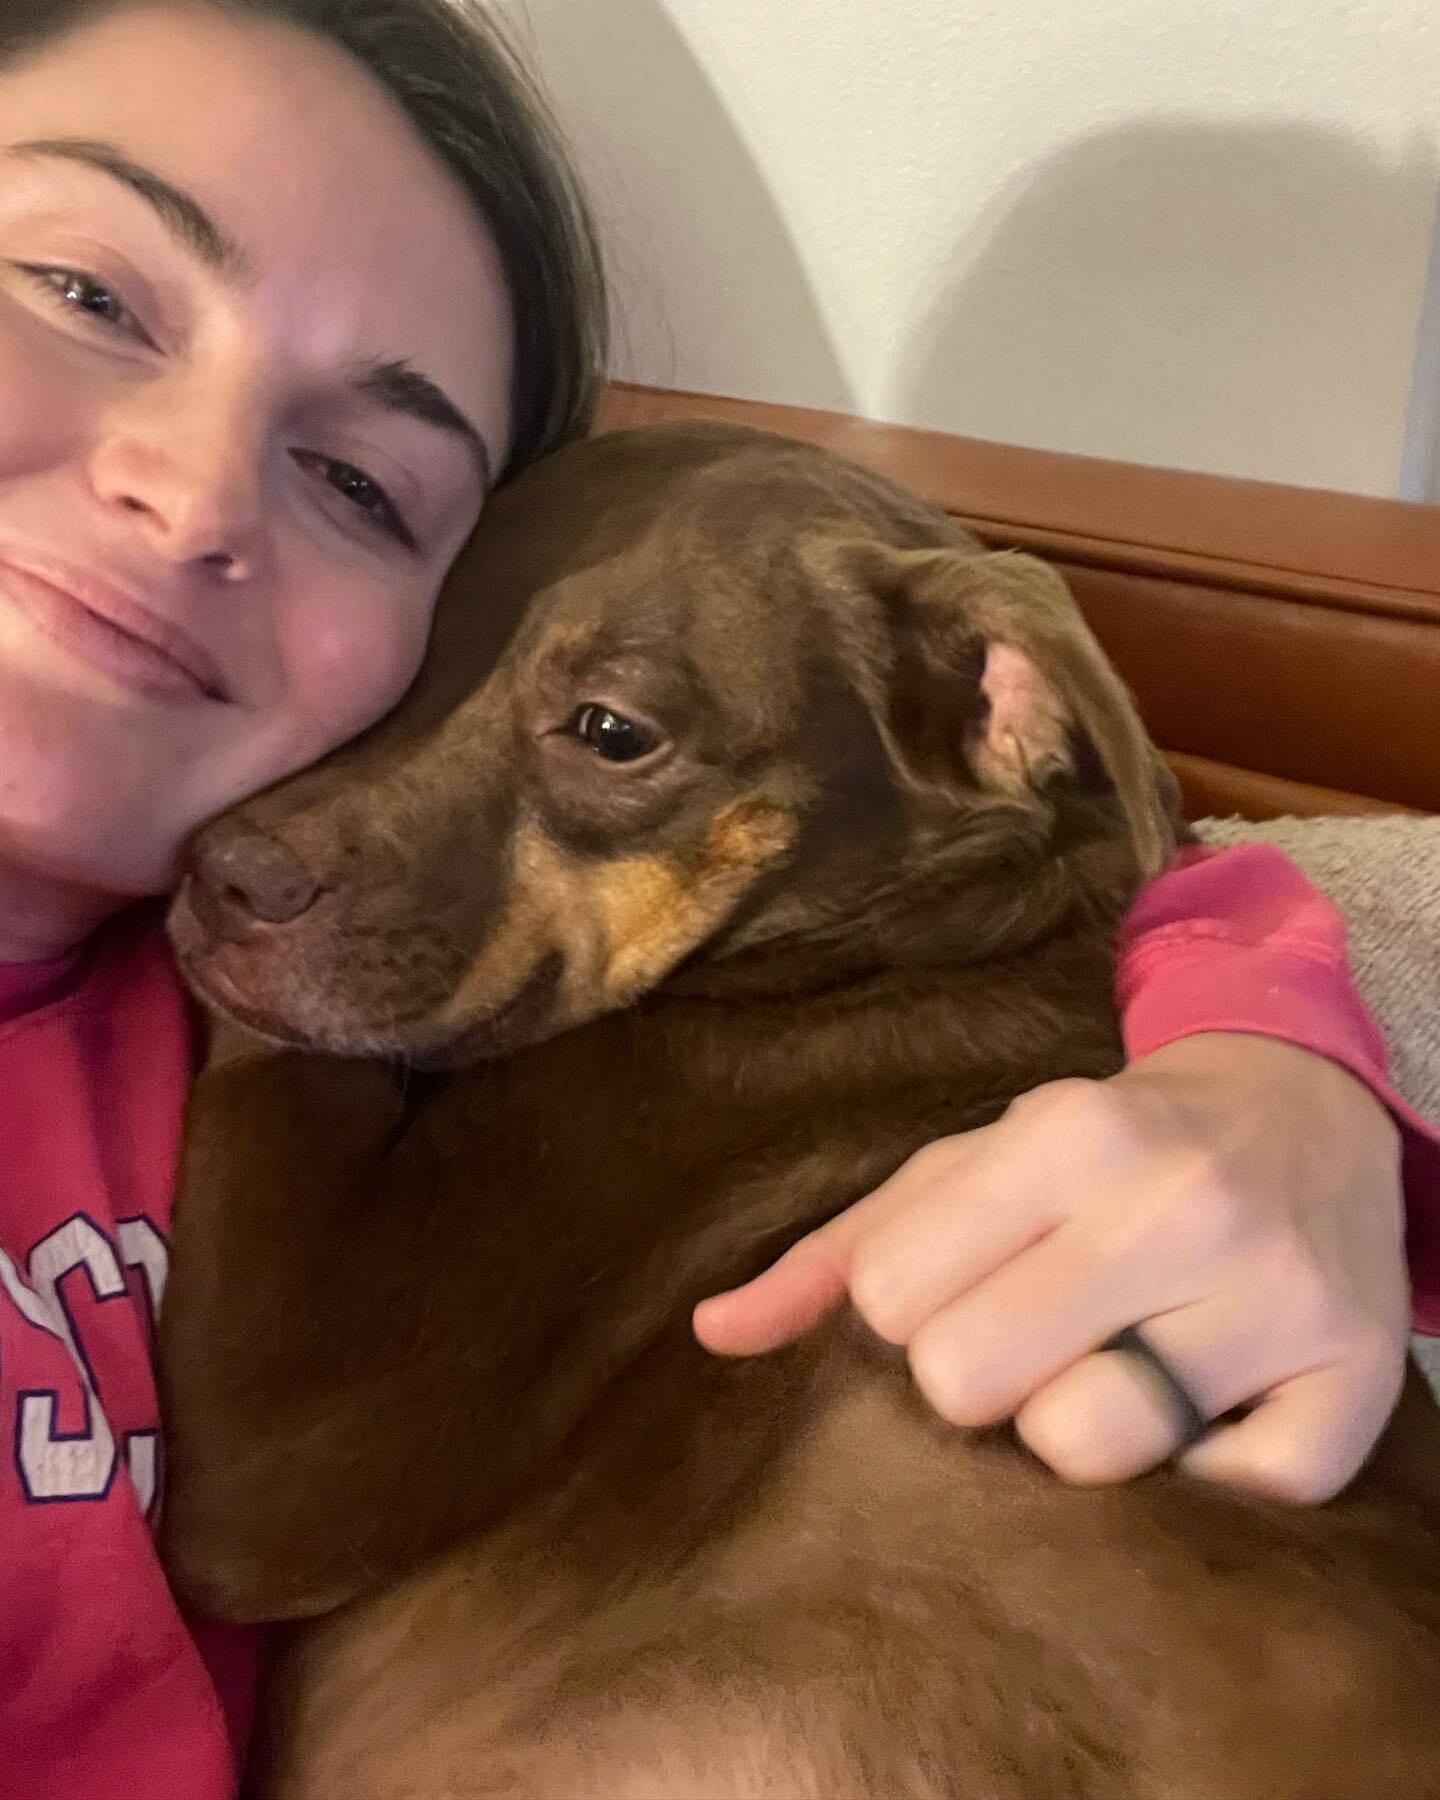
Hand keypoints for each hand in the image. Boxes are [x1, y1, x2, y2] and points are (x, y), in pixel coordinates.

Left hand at [694, 1036, 1410, 1502]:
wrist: (1300, 1109)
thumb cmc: (1099, 1149)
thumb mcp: (968, 1162)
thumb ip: (841, 1248)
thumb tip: (712, 1332)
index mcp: (1062, 1136)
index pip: (894, 1300)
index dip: (906, 1321)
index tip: (952, 1297)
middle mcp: (1175, 1202)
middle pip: (972, 1380)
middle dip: (977, 1379)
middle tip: (1028, 1342)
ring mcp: (1277, 1292)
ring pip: (1091, 1447)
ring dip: (1078, 1431)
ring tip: (1109, 1369)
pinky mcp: (1356, 1378)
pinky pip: (1233, 1499)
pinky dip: (1201, 1477)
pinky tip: (1198, 1407)